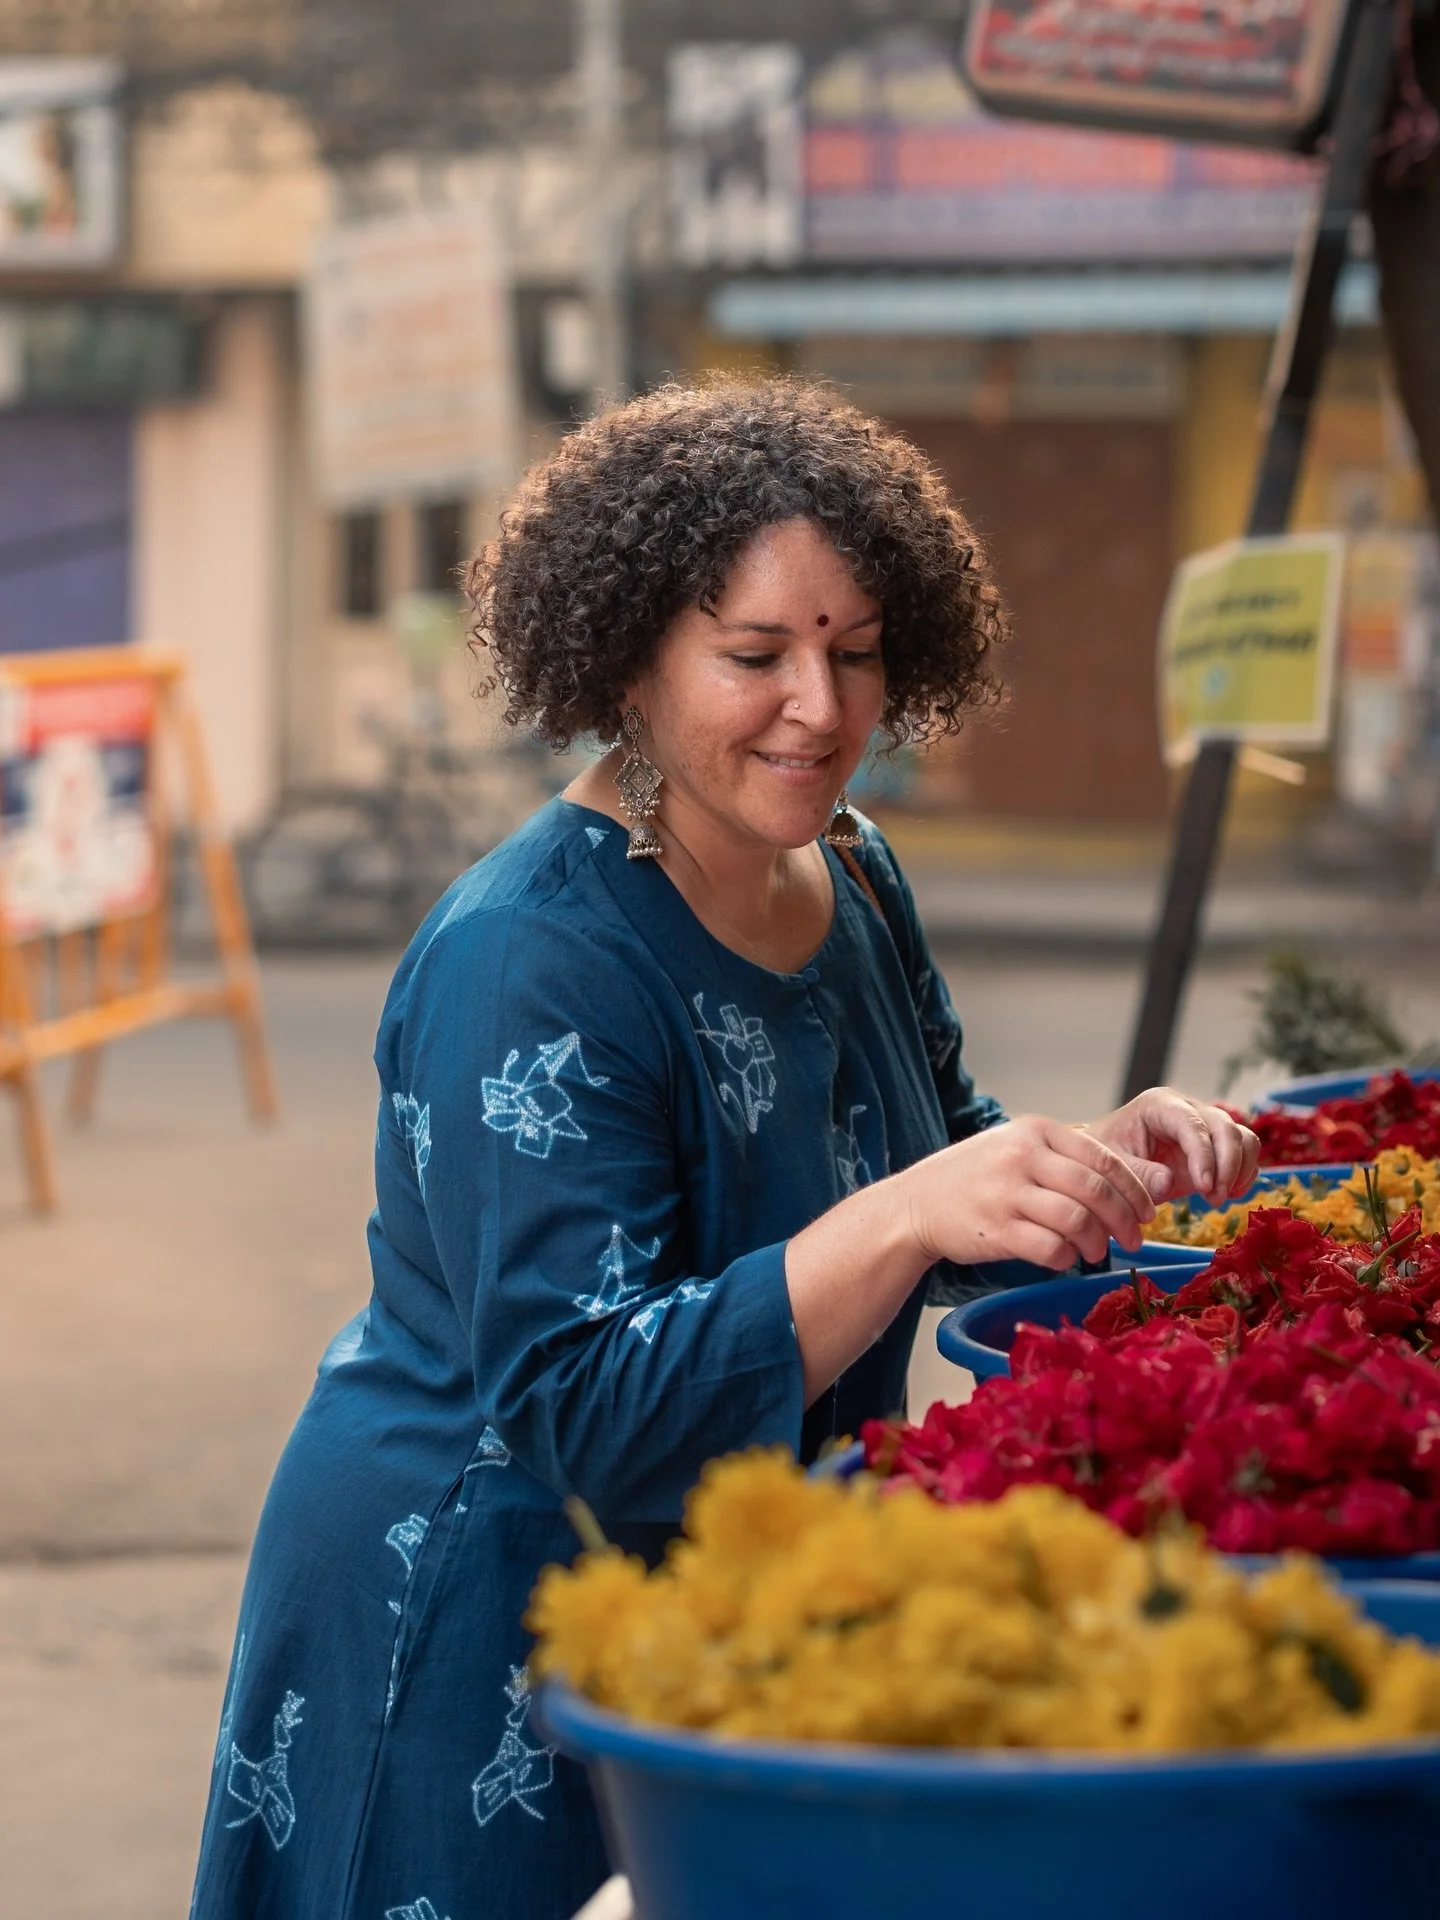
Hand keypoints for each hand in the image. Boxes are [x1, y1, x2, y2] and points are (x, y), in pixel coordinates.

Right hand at [899, 1115, 1161, 1272]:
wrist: (915, 1203)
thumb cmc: (976, 1178)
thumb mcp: (1022, 1153)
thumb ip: (1077, 1162)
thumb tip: (1152, 1183)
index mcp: (1034, 1130)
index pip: (1103, 1158)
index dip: (1135, 1189)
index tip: (1148, 1212)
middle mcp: (1021, 1156)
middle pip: (1095, 1189)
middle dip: (1125, 1220)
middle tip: (1134, 1239)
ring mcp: (1006, 1192)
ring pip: (1076, 1219)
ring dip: (1096, 1242)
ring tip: (1096, 1252)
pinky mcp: (995, 1229)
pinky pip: (1049, 1248)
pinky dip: (1066, 1258)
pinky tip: (1064, 1258)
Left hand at [1086, 1088, 1259, 1205]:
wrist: (1108, 1164)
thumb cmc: (1106, 1158)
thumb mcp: (1110, 1167)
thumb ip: (1136, 1174)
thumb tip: (1168, 1180)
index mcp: (1158, 1105)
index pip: (1192, 1124)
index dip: (1204, 1155)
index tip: (1203, 1188)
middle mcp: (1187, 1109)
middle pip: (1225, 1128)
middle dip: (1226, 1166)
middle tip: (1213, 1200)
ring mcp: (1204, 1126)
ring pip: (1243, 1138)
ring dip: (1239, 1171)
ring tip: (1217, 1199)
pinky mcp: (1215, 1147)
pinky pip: (1245, 1154)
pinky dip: (1243, 1175)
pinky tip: (1226, 1194)